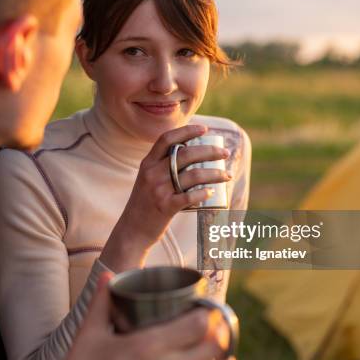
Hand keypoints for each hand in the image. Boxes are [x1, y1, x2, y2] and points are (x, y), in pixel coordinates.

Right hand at [58, 273, 235, 359]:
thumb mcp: (87, 338)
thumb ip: (101, 304)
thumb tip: (109, 276)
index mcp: (148, 345)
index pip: (199, 324)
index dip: (210, 315)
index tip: (206, 310)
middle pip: (216, 346)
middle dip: (220, 334)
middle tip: (215, 328)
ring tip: (218, 357)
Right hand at [100, 125, 231, 271]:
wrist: (132, 230)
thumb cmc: (144, 204)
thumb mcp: (146, 180)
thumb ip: (161, 166)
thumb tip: (188, 153)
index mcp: (147, 163)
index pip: (167, 139)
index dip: (187, 130)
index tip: (205, 129)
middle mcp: (152, 173)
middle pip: (186, 154)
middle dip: (210, 151)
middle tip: (225, 154)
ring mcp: (158, 190)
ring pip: (193, 175)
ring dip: (214, 173)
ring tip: (226, 175)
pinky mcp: (165, 207)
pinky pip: (190, 196)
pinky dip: (203, 193)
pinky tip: (212, 192)